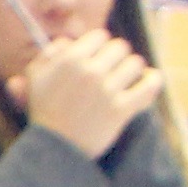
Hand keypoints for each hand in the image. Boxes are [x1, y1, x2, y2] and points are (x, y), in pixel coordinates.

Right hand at [17, 34, 158, 157]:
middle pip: (120, 47)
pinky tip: (148, 81)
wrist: (54, 150)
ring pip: (136, 63)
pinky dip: (152, 80)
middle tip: (111, 71)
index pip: (100, 36)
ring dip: (133, 70)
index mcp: (69, 60)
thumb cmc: (44, 112)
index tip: (97, 58)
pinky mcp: (121, 109)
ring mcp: (107, 90)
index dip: (99, 47)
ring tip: (125, 80)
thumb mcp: (35, 78)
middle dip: (116, 58)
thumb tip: (70, 39)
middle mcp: (89, 71)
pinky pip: (149, 84)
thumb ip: (49, 52)